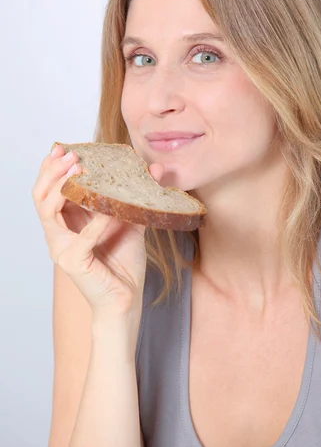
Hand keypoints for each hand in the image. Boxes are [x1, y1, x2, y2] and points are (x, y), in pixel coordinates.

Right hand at [31, 144, 164, 319]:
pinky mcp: (73, 262)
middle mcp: (58, 234)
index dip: (52, 167)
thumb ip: (136, 198)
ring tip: (80, 170)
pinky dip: (97, 220)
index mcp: (67, 223)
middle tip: (71, 154)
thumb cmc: (123, 263)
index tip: (66, 147)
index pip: (49, 190)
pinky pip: (81, 235)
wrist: (127, 299)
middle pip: (40, 196)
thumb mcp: (130, 223)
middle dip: (52, 171)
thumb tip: (155, 170)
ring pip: (48, 210)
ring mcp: (61, 248)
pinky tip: (110, 211)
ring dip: (62, 187)